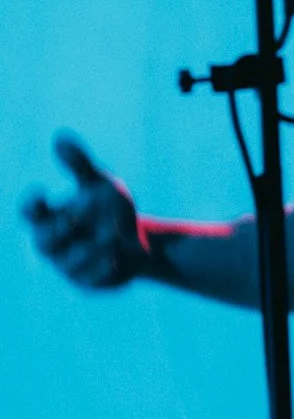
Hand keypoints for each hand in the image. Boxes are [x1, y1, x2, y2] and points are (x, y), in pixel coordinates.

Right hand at [22, 134, 147, 289]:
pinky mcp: (89, 283)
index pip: (30, 213)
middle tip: (81, 216)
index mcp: (50, 219)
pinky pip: (92, 280)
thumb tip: (59, 135)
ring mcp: (69, 267)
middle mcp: (53, 245)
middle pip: (44, 241)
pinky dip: (105, 268)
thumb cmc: (108, 209)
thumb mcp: (99, 183)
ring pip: (69, 263)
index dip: (31, 204)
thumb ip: (78, 163)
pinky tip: (119, 256)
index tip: (42, 191)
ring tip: (114, 235)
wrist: (137, 241)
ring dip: (91, 248)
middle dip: (62, 229)